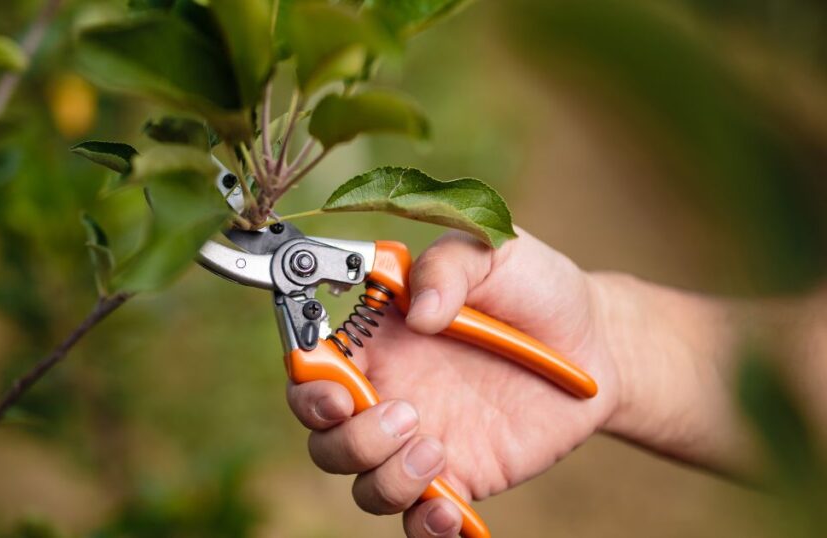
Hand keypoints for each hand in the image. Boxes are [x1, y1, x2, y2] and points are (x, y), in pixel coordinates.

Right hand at [286, 229, 623, 536]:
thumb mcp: (493, 251)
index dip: (307, 383)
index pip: (312, 367)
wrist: (596, 343)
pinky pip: (420, 521)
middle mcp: (388, 392)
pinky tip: (451, 510)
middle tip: (404, 414)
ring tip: (438, 448)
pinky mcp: (459, 478)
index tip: (333, 387)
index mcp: (378, 338)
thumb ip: (449, 267)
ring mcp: (420, 440)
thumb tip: (419, 311)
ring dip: (386, 477)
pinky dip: (425, 527)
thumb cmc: (536, 289)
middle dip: (347, 438)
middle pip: (325, 437)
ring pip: (364, 485)